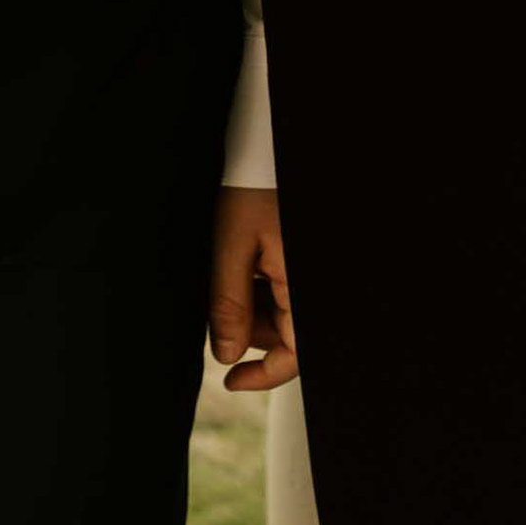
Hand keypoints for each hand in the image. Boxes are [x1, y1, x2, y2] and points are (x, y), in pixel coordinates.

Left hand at [210, 182, 298, 391]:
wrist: (266, 143)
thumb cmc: (253, 184)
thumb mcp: (231, 245)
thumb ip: (228, 303)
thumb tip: (224, 354)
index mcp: (304, 287)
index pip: (295, 354)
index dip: (263, 375)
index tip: (230, 381)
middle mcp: (310, 283)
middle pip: (285, 331)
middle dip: (247, 326)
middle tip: (215, 300)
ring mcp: (302, 269)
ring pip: (282, 309)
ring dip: (251, 302)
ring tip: (231, 263)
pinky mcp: (295, 257)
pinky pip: (283, 286)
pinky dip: (259, 282)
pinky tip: (243, 256)